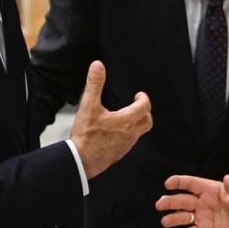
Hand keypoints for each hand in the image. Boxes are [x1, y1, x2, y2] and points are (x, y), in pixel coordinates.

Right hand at [70, 61, 152, 178]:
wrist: (81, 161)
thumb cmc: (86, 135)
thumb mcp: (88, 106)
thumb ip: (94, 84)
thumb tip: (98, 65)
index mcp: (126, 121)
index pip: (145, 107)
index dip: (143, 99)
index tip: (138, 95)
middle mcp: (130, 134)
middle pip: (147, 121)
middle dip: (145, 112)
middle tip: (137, 105)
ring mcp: (126, 146)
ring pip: (139, 133)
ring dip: (137, 123)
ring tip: (126, 117)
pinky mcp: (119, 154)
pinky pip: (130, 142)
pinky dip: (128, 134)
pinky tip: (116, 132)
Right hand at [156, 174, 228, 227]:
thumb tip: (228, 178)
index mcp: (211, 190)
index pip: (191, 184)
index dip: (179, 182)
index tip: (168, 183)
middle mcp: (203, 202)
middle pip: (183, 200)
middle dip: (170, 201)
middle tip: (160, 204)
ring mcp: (202, 217)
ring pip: (183, 217)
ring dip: (173, 218)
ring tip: (165, 221)